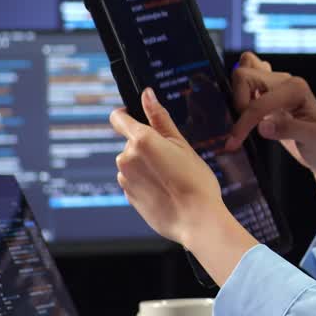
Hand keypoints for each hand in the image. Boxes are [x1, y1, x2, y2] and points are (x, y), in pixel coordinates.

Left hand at [110, 87, 255, 279]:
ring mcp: (125, 179)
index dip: (126, 114)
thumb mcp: (182, 144)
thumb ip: (160, 118)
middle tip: (174, 159)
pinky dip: (147, 183)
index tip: (137, 116)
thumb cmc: (195, 182)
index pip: (119, 118)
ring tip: (172, 178)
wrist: (196, 220)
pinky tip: (166, 191)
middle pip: (132, 143)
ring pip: (134, 163)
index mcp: (141, 140)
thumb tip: (147, 95)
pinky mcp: (128, 196)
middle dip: (148, 146)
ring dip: (147, 166)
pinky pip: (135, 182)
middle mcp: (126, 158)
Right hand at [225, 52, 315, 237]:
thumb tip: (263, 126)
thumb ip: (288, 130)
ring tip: (242, 121)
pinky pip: (247, 81)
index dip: (244, 122)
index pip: (258, 102)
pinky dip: (238, 93)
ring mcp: (275, 86)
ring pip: (243, 73)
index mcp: (296, 89)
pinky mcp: (267, 95)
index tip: (234, 142)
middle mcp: (284, 82)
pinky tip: (244, 115)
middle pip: (243, 75)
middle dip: (237, 103)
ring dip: (236, 96)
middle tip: (241, 129)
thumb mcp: (313, 139)